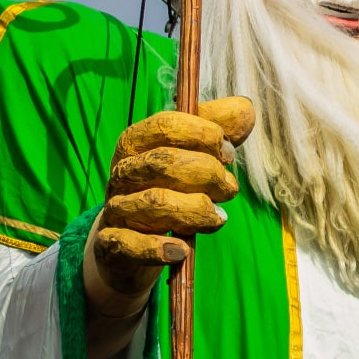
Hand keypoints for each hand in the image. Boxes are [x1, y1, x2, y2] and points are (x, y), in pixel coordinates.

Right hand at [83, 96, 253, 358]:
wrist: (127, 245)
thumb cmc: (168, 190)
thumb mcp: (192, 156)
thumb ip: (218, 131)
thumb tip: (246, 108)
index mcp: (136, 142)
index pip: (165, 125)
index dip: (202, 134)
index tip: (229, 152)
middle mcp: (121, 172)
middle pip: (163, 163)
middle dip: (207, 173)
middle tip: (229, 189)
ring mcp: (114, 208)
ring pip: (153, 203)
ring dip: (196, 210)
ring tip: (218, 218)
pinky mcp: (112, 245)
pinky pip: (130, 244)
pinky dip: (158, 247)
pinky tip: (181, 250)